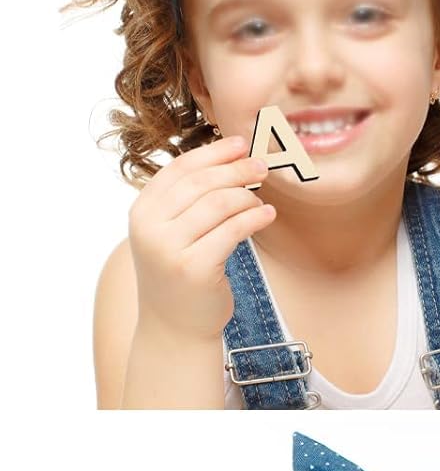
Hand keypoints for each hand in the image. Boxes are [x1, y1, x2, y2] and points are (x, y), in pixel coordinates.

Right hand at [128, 136, 274, 341]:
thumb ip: (188, 201)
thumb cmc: (181, 274)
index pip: (179, 169)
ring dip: (247, 196)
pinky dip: (254, 218)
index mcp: (142, 212)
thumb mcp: (173, 233)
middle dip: (235, 170)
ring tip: (262, 198)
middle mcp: (150, 227)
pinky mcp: (195, 268)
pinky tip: (267, 215)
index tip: (239, 144)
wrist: (174, 326)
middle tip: (262, 166)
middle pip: (201, 183)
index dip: (212, 153)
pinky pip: (232, 230)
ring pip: (218, 204)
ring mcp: (169, 248)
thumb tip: (229, 160)